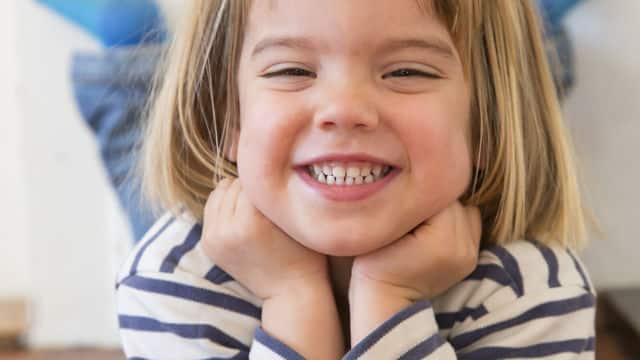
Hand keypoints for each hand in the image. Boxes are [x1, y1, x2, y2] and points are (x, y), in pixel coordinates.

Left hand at [200, 178, 328, 299]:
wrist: (290, 290)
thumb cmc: (303, 250)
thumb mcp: (293, 215)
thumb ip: (273, 191)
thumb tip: (257, 163)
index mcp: (250, 222)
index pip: (251, 177)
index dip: (268, 177)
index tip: (279, 183)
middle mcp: (226, 230)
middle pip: (232, 184)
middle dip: (250, 186)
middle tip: (268, 195)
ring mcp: (213, 238)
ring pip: (219, 192)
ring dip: (235, 194)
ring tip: (255, 206)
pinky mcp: (208, 244)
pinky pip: (212, 208)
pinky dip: (226, 206)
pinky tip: (242, 215)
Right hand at [350, 201, 481, 301]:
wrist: (386, 299)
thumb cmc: (376, 261)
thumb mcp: (384, 228)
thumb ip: (409, 204)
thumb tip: (423, 183)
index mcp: (441, 240)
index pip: (437, 194)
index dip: (418, 195)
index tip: (404, 203)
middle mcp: (462, 247)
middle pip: (454, 201)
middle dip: (434, 202)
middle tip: (412, 214)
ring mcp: (469, 254)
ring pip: (464, 209)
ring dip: (446, 211)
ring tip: (424, 224)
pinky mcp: (472, 258)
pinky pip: (468, 223)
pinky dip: (454, 222)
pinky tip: (435, 232)